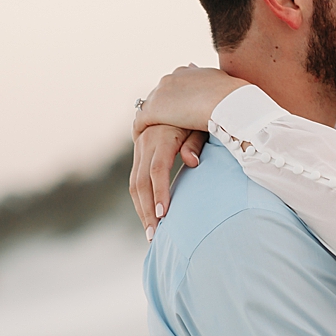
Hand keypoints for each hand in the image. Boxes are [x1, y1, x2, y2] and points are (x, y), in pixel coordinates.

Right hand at [130, 124, 207, 238]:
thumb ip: (196, 143)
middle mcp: (145, 142)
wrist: (178, 99)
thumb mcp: (200, 125)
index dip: (160, 192)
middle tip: (154, 236)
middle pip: (140, 181)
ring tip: (151, 234)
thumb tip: (192, 163)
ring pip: (134, 184)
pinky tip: (149, 219)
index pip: (157, 169)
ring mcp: (139, 148)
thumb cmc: (197, 116)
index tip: (164, 216)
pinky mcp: (139, 155)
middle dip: (147, 211)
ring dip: (141, 210)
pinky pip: (136, 182)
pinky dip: (141, 202)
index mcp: (161, 135)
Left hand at [133, 65, 248, 136]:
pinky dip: (140, 132)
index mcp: (187, 72)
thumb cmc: (235, 99)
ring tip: (147, 135)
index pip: (174, 85)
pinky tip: (142, 143)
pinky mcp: (154, 110)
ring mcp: (160, 93)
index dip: (174, 99)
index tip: (175, 109)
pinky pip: (141, 122)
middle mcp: (171, 78)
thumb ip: (219, 92)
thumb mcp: (227, 90)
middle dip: (159, 108)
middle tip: (158, 124)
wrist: (228, 102)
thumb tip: (226, 92)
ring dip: (149, 120)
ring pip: (148, 108)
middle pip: (159, 95)